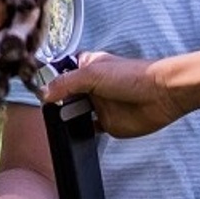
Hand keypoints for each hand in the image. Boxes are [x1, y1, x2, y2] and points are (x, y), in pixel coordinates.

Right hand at [40, 51, 185, 136]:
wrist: (163, 94)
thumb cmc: (134, 75)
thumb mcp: (93, 74)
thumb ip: (66, 84)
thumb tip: (43, 93)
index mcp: (86, 66)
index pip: (60, 73)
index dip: (49, 82)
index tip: (36, 90)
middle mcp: (91, 86)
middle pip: (64, 95)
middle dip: (56, 102)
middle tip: (49, 109)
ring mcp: (98, 105)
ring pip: (74, 113)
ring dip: (67, 117)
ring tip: (59, 121)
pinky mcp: (107, 123)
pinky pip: (88, 129)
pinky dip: (80, 131)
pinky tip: (73, 132)